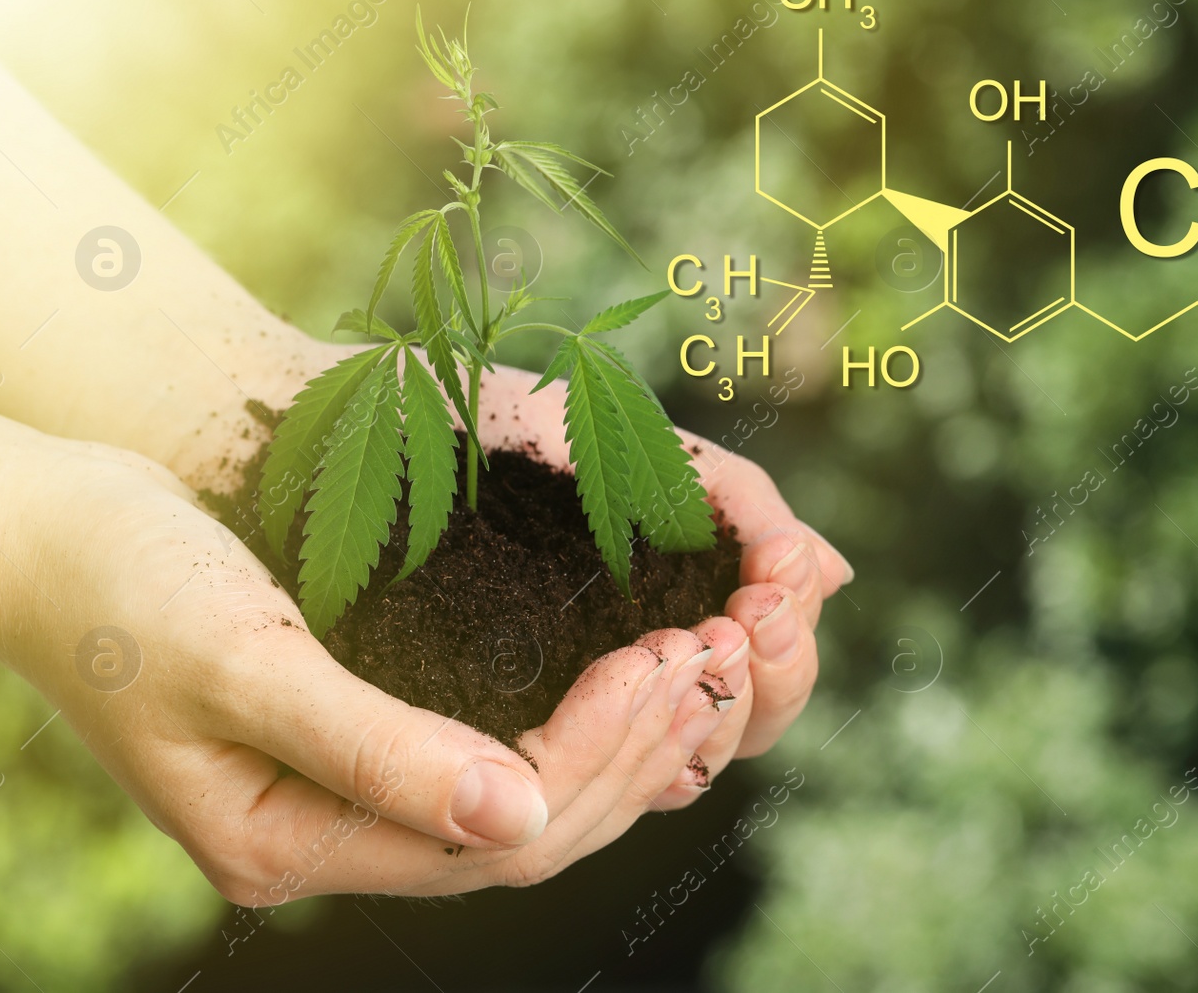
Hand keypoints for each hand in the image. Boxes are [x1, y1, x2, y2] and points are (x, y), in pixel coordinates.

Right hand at [0, 398, 747, 901]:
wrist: (47, 531)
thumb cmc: (121, 582)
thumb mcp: (244, 661)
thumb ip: (377, 748)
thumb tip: (520, 815)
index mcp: (292, 840)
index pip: (495, 833)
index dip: (599, 754)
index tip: (670, 661)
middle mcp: (333, 834)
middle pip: (527, 828)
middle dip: (634, 747)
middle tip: (718, 655)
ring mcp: (348, 790)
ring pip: (524, 796)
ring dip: (621, 735)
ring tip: (702, 658)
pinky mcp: (363, 732)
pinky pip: (497, 748)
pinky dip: (575, 714)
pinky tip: (631, 664)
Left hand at [475, 362, 852, 799]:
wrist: (363, 418)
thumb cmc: (495, 425)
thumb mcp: (635, 454)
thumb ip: (736, 508)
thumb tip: (834, 574)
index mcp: (663, 616)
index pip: (762, 678)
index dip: (788, 648)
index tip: (777, 585)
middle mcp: (625, 677)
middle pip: (739, 730)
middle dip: (768, 677)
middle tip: (748, 618)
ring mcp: (565, 706)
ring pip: (681, 765)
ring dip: (715, 707)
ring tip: (704, 635)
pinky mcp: (497, 729)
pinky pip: (588, 778)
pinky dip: (637, 739)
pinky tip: (643, 672)